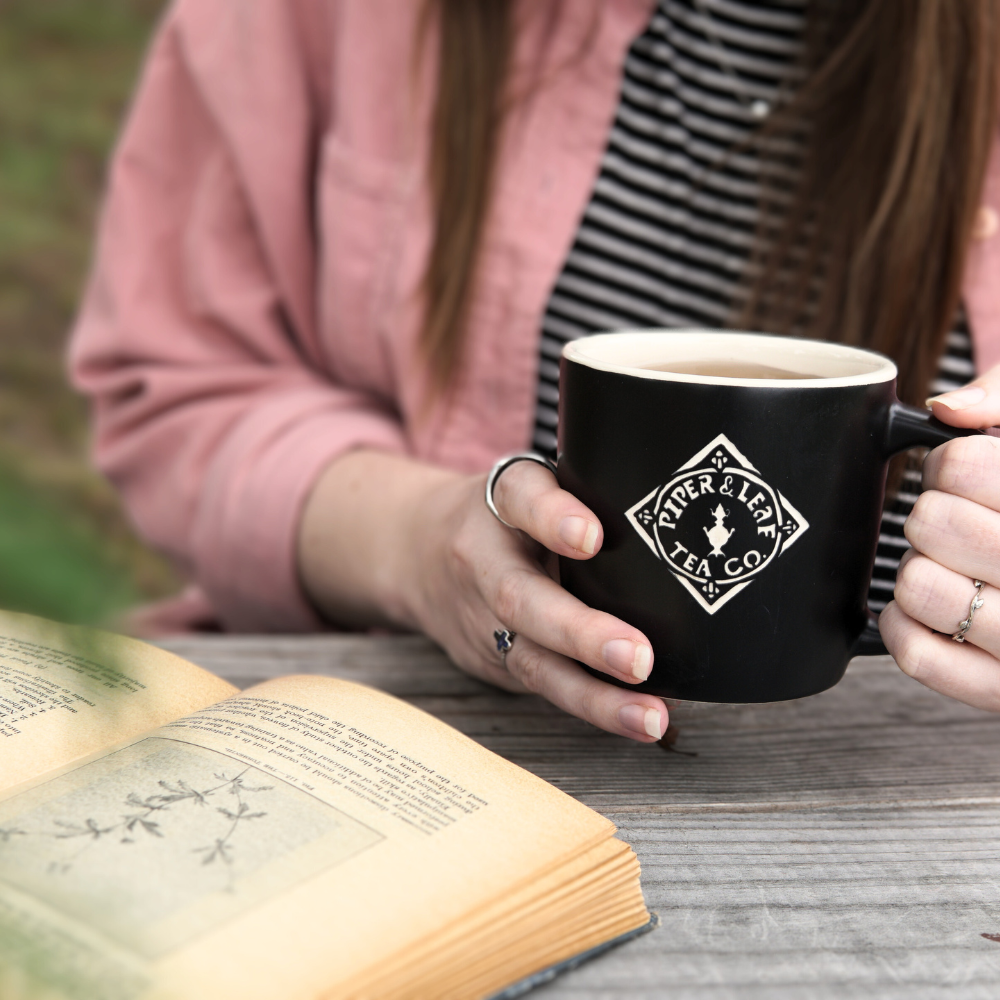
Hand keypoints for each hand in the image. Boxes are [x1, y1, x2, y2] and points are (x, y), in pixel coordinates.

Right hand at [298, 452, 667, 741]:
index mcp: (500, 500)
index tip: (591, 536)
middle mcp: (483, 561)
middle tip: (638, 657)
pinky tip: (636, 719)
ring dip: (593, 697)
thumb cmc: (506, 514)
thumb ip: (586, 488)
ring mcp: (481, 620)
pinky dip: (591, 706)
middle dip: (580, 633)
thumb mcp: (532, 481)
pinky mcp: (490, 661)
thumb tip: (678, 505)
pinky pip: (542, 686)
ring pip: (531, 662)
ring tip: (648, 717)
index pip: (521, 497)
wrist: (417, 552)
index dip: (553, 517)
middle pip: (520, 599)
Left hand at [879, 367, 999, 709]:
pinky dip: (901, 623)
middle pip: (932, 522)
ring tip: (956, 568)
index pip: (964, 468)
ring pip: (919, 586)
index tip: (963, 474)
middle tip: (957, 521)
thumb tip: (949, 410)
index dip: (948, 463)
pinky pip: (915, 653)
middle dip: (932, 513)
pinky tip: (931, 607)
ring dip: (919, 568)